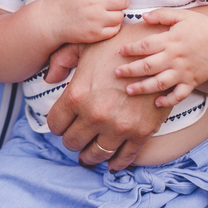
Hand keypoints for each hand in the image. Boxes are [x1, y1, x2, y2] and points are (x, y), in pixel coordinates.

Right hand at [42, 0, 127, 45]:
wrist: (51, 20)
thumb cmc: (65, 0)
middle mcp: (94, 4)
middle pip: (122, 0)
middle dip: (122, 0)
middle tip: (116, 2)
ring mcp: (95, 20)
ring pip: (120, 16)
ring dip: (117, 14)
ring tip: (109, 13)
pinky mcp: (96, 34)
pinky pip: (115, 30)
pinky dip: (113, 26)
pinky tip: (105, 23)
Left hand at [46, 20, 170, 170]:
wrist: (157, 49)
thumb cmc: (117, 43)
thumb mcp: (84, 44)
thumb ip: (61, 60)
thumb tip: (49, 79)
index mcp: (78, 94)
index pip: (55, 124)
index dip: (56, 125)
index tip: (61, 124)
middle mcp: (96, 114)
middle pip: (73, 142)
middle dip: (71, 140)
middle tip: (74, 138)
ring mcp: (119, 126)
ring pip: (96, 154)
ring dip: (89, 155)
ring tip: (87, 154)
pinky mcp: (142, 132)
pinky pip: (125, 157)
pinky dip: (116, 164)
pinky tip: (111, 164)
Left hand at [115, 9, 207, 107]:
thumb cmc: (202, 26)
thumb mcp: (182, 16)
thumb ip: (161, 15)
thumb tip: (142, 16)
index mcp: (170, 40)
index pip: (145, 45)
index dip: (131, 49)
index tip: (120, 51)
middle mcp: (175, 57)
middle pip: (148, 66)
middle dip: (130, 70)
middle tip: (116, 73)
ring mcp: (184, 71)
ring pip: (160, 83)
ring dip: (143, 88)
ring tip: (129, 90)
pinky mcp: (193, 81)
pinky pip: (179, 94)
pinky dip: (168, 100)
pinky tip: (157, 103)